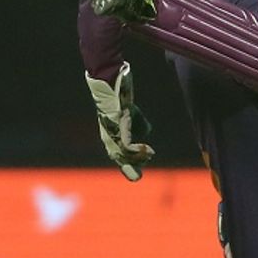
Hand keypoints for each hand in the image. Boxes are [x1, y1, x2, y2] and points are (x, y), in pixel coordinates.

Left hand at [85, 62, 154, 180]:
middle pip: (119, 157)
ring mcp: (112, 131)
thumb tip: (146, 132)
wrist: (111, 80)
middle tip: (138, 176)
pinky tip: (148, 151)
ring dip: (138, 158)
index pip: (118, 155)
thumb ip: (139, 124)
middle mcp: (108, 135)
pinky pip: (128, 145)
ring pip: (124, 154)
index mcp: (110, 134)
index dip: (128, 166)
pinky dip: (139, 151)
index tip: (136, 177)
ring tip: (149, 155)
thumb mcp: (132, 113)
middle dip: (130, 167)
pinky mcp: (118, 126)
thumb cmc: (119, 96)